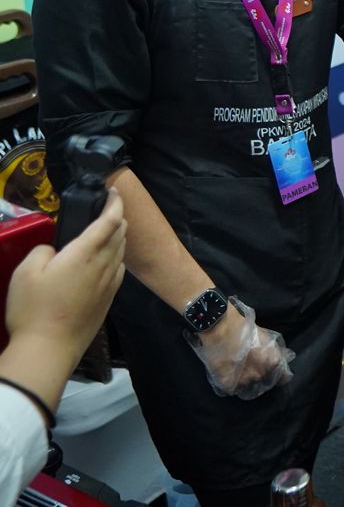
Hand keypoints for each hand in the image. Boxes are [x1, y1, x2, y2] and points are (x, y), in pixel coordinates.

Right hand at [5, 193, 125, 364]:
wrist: (49, 348)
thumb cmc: (33, 309)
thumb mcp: (26, 272)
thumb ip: (43, 251)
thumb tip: (56, 250)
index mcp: (84, 254)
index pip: (109, 221)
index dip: (114, 204)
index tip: (114, 192)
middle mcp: (103, 265)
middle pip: (120, 234)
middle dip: (117, 217)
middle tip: (107, 209)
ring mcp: (109, 283)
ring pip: (121, 251)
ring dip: (118, 236)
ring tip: (107, 230)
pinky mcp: (109, 299)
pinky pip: (118, 269)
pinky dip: (116, 256)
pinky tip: (107, 259)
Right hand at [188, 298, 293, 399]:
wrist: (221, 328)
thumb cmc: (245, 328)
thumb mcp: (267, 338)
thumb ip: (275, 352)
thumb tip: (282, 360)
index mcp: (273, 362)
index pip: (283, 378)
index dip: (279, 376)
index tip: (274, 373)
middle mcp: (261, 374)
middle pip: (265, 384)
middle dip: (261, 379)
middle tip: (251, 369)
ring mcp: (244, 381)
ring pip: (248, 389)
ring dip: (246, 383)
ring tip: (239, 372)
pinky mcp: (228, 384)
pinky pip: (233, 389)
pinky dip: (231, 384)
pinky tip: (229, 374)